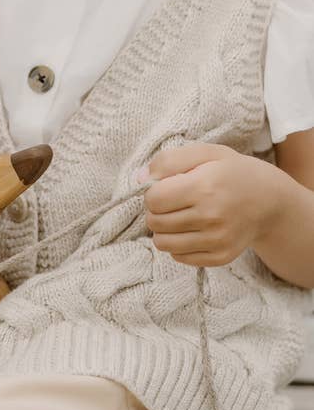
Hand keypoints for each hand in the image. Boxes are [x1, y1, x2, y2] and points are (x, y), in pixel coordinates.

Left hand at [139, 143, 285, 266]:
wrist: (269, 200)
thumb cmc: (230, 172)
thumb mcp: (204, 153)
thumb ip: (168, 160)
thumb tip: (139, 179)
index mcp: (204, 187)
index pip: (153, 199)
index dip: (152, 192)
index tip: (165, 188)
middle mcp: (211, 217)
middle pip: (155, 222)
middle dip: (155, 211)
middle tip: (171, 202)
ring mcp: (217, 240)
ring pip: (163, 243)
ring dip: (162, 230)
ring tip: (177, 216)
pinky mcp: (221, 256)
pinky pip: (179, 257)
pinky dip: (177, 244)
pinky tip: (190, 230)